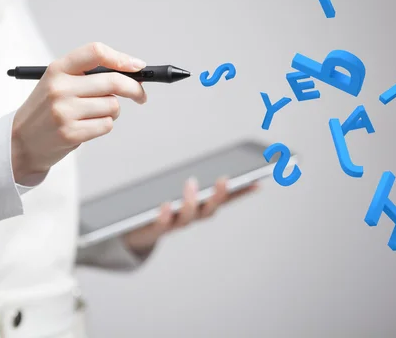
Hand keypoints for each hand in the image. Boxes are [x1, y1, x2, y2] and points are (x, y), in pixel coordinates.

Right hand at [10, 42, 146, 183]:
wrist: (20, 142)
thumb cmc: (46, 111)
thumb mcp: (57, 83)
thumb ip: (87, 76)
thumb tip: (130, 73)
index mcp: (57, 69)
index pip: (95, 52)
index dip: (121, 58)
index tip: (137, 66)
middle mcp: (60, 87)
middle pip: (112, 81)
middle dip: (134, 89)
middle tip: (141, 96)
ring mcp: (64, 111)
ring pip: (113, 106)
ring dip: (112, 111)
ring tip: (94, 115)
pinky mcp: (70, 133)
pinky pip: (106, 125)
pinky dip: (104, 125)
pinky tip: (87, 127)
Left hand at [124, 177, 258, 255]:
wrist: (138, 232)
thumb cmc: (164, 206)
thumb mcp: (179, 191)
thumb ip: (194, 180)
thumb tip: (207, 163)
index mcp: (200, 207)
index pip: (226, 200)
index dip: (242, 193)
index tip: (257, 181)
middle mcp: (192, 218)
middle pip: (209, 209)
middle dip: (218, 195)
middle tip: (224, 179)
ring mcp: (175, 224)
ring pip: (187, 216)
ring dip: (191, 201)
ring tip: (191, 182)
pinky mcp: (155, 229)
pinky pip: (162, 224)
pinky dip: (164, 215)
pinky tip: (164, 205)